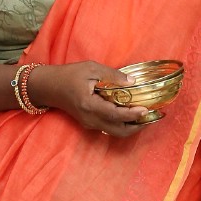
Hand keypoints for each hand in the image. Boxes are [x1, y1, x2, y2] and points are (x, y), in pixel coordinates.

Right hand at [32, 62, 152, 136]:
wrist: (49, 87)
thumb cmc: (69, 75)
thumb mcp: (91, 68)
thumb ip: (112, 75)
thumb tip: (133, 82)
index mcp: (89, 105)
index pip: (115, 115)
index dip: (132, 114)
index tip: (146, 109)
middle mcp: (90, 119)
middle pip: (119, 131)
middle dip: (137, 126)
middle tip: (152, 116)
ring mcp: (89, 124)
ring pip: (115, 132)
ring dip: (131, 126)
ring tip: (145, 115)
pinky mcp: (90, 124)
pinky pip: (110, 128)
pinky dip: (122, 124)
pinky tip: (131, 114)